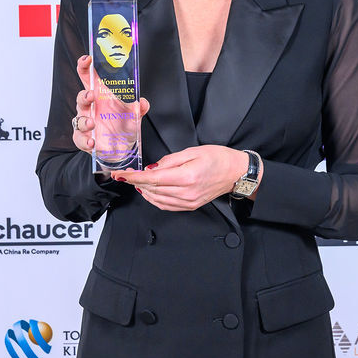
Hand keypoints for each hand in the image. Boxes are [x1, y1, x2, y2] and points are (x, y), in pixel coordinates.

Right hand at [71, 55, 149, 155]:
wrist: (122, 147)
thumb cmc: (123, 124)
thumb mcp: (134, 114)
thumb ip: (139, 107)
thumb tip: (143, 102)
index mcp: (99, 95)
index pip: (87, 77)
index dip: (84, 67)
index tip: (87, 59)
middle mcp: (90, 108)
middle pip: (81, 97)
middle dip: (84, 95)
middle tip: (91, 95)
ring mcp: (86, 123)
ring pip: (78, 119)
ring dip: (84, 120)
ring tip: (92, 123)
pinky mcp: (84, 139)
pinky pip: (79, 138)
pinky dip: (85, 141)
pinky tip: (92, 142)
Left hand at [113, 145, 249, 210]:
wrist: (235, 172)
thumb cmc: (218, 158)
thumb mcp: (193, 151)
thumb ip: (170, 160)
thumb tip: (152, 168)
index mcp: (187, 176)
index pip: (152, 178)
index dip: (134, 177)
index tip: (122, 175)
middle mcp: (186, 192)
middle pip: (152, 189)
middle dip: (136, 182)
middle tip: (125, 175)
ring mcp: (188, 202)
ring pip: (157, 199)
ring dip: (143, 191)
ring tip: (136, 182)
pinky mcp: (190, 206)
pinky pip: (166, 206)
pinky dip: (154, 199)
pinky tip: (149, 192)